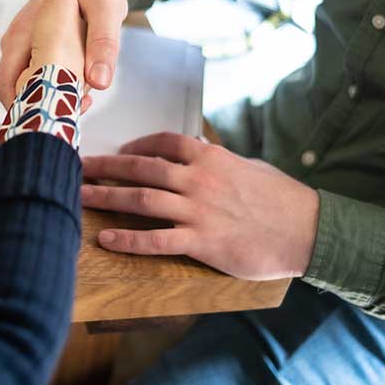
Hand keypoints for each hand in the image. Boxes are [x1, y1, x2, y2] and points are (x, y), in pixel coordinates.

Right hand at [0, 0, 128, 106]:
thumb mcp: (106, 10)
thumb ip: (103, 44)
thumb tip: (99, 82)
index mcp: (22, 34)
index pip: (6, 87)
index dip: (25, 109)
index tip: (54, 118)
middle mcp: (16, 42)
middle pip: (15, 90)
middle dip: (40, 107)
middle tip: (72, 111)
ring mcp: (23, 44)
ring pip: (27, 84)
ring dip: (49, 97)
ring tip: (80, 100)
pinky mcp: (34, 47)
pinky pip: (36, 74)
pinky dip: (55, 86)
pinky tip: (80, 86)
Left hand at [80, 133, 319, 280]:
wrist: (307, 230)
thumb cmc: (281, 198)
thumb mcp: (248, 166)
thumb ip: (217, 160)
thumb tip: (196, 152)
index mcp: (210, 157)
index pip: (163, 142)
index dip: (135, 144)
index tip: (119, 150)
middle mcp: (198, 179)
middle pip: (140, 168)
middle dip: (104, 167)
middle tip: (76, 166)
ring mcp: (198, 211)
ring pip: (140, 200)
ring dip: (105, 197)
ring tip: (78, 196)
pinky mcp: (201, 242)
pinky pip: (156, 240)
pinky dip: (128, 240)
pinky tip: (105, 239)